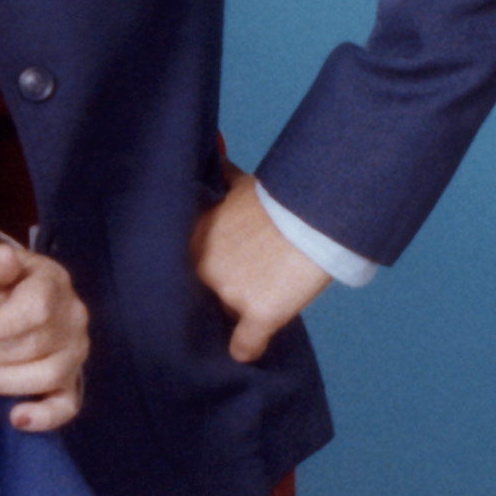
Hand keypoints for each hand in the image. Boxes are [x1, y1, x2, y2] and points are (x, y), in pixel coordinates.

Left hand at [0, 239, 85, 431]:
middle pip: (35, 346)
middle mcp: (73, 316)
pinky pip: (68, 405)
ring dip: (2, 382)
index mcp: (52, 281)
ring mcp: (75, 351)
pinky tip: (16, 418)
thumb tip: (0, 257)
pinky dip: (44, 416)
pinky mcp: (71, 381)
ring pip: (47, 375)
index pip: (36, 308)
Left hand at [188, 162, 329, 363]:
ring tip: (252, 308)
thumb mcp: (240, 184)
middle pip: (200, 295)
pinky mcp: (259, 314)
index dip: (194, 273)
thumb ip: (220, 175)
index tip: (202, 275)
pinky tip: (244, 353)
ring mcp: (230, 294)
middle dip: (213, 293)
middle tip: (231, 290)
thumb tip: (214, 141)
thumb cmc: (280, 198)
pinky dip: (245, 349)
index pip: (180, 269)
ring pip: (224, 316)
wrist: (316, 214)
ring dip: (234, 313)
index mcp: (193, 239)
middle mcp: (203, 269)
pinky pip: (244, 345)